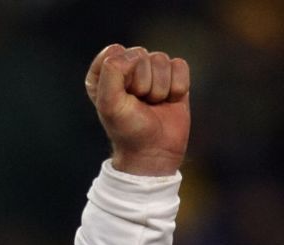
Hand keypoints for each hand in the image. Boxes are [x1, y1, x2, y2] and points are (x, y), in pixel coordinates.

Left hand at [85, 44, 189, 175]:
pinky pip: (180, 65)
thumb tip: (135, 54)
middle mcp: (126, 68)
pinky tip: (169, 101)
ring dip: (160, 88)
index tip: (122, 97)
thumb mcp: (109, 104)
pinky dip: (177, 87)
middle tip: (139, 104)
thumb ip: (111, 73)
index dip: (122, 75)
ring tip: (153, 104)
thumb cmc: (128, 129)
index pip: (115, 52)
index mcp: (103, 72)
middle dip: (143, 83)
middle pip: (140, 54)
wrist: (154, 152)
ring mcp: (151, 71)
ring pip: (162, 59)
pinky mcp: (173, 76)